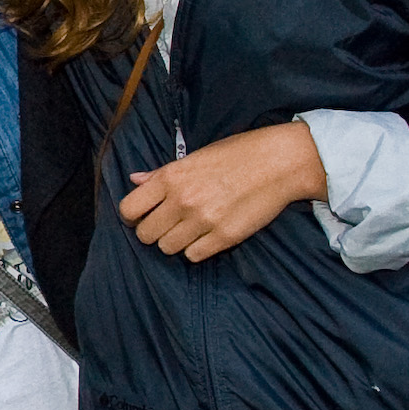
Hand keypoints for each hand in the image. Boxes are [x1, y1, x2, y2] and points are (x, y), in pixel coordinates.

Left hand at [120, 121, 327, 261]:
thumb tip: (135, 179)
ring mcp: (204, 220)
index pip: (129, 208)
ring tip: (188, 229)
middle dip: (152, 232)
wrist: (279, 162)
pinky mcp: (225, 236)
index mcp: (171, 177)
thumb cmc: (237, 154)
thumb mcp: (195, 156)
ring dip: (174, 241)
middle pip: (145, 234)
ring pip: (167, 248)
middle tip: (166, 225)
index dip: (131, 216)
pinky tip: (205, 236)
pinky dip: (196, 249)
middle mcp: (183, 200)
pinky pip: (193, 255)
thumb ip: (162, 173)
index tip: (139, 216)